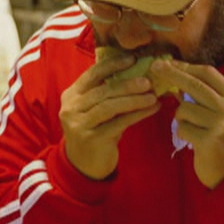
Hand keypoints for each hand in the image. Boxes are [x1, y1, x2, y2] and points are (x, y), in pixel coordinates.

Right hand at [61, 53, 160, 179]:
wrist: (85, 163)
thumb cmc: (97, 130)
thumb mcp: (98, 109)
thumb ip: (109, 93)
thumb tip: (140, 73)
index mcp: (71, 95)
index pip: (92, 74)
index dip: (113, 65)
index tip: (133, 59)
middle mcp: (71, 108)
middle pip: (102, 91)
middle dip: (127, 84)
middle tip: (148, 81)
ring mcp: (78, 124)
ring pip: (110, 106)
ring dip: (134, 100)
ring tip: (152, 95)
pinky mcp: (91, 138)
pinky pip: (118, 123)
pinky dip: (137, 114)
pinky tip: (152, 109)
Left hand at [162, 61, 223, 188]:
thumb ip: (207, 98)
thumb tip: (179, 80)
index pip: (209, 74)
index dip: (187, 67)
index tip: (170, 63)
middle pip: (195, 84)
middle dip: (173, 74)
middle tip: (156, 66)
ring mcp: (221, 125)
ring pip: (184, 108)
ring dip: (181, 117)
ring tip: (192, 127)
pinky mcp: (209, 140)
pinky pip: (182, 127)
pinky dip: (182, 132)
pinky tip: (193, 139)